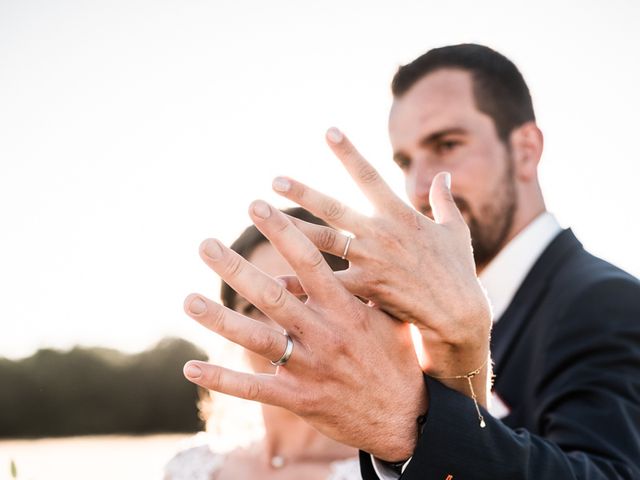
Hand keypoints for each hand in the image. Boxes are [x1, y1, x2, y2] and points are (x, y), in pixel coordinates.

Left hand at [183, 202, 426, 460]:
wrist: (408, 418)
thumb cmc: (400, 361)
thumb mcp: (392, 317)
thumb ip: (369, 287)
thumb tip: (355, 259)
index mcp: (347, 309)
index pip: (308, 261)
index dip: (282, 231)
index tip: (257, 206)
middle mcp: (324, 334)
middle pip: (272, 296)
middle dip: (236, 269)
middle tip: (205, 245)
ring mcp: (310, 367)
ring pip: (256, 339)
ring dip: (219, 319)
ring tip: (188, 300)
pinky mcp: (299, 398)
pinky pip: (253, 388)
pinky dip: (221, 378)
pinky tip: (190, 368)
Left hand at [272, 128, 491, 395]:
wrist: (459, 314)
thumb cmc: (458, 272)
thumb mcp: (456, 231)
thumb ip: (445, 201)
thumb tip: (442, 174)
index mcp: (400, 215)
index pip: (370, 176)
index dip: (349, 152)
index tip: (329, 131)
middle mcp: (381, 234)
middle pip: (334, 208)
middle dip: (303, 193)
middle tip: (275, 181)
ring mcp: (371, 261)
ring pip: (323, 241)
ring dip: (291, 229)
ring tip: (263, 218)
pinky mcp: (366, 289)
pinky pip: (326, 285)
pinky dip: (302, 284)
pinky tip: (276, 280)